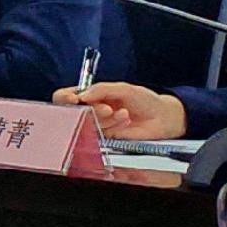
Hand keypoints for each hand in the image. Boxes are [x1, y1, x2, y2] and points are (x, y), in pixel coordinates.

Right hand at [60, 81, 186, 138]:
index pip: (65, 96)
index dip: (65, 98)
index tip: (74, 99)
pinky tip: (124, 120)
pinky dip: (112, 126)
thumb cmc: (145, 100)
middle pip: (73, 112)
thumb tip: (82, 95)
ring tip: (124, 113)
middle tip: (107, 109)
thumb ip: (101, 89)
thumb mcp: (123, 88)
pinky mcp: (105, 137)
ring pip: (87, 124)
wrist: (162, 118)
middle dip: (91, 111)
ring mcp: (96, 124)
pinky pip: (99, 134)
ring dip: (106, 119)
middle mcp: (90, 109)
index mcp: (90, 94)